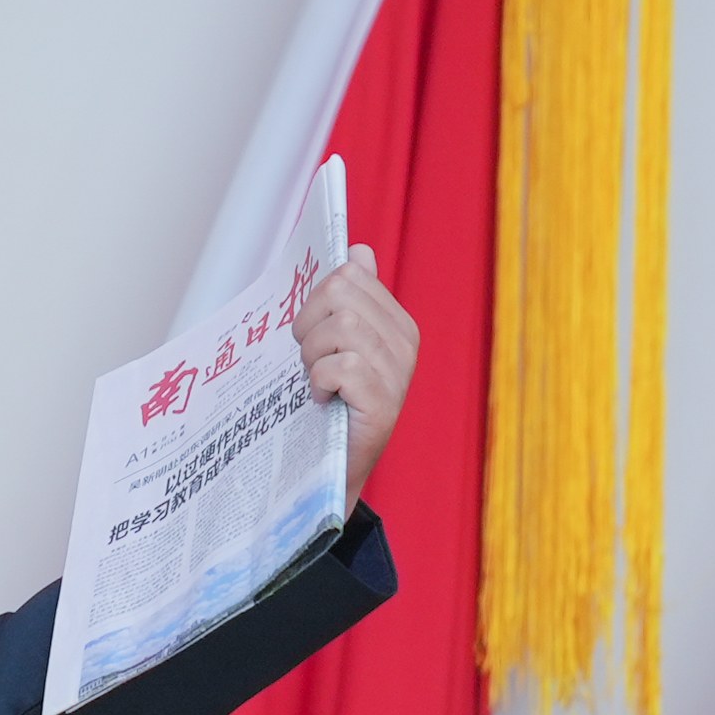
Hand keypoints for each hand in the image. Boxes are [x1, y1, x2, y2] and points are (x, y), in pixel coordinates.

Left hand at [297, 257, 419, 497]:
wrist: (335, 465)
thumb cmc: (333, 401)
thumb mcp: (338, 345)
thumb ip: (350, 299)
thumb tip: (358, 249)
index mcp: (396, 322)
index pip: (349, 274)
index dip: (316, 300)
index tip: (314, 334)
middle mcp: (404, 342)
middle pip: (340, 292)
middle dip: (310, 323)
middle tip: (311, 360)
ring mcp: (398, 372)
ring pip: (340, 326)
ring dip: (313, 354)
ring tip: (317, 380)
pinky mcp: (384, 401)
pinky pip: (341, 365)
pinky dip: (320, 380)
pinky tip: (323, 398)